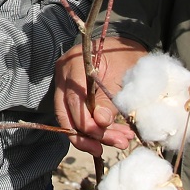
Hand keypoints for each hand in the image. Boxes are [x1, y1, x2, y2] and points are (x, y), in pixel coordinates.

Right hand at [54, 36, 146, 154]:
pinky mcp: (72, 95)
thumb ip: (109, 100)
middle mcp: (63, 76)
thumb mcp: (122, 76)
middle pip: (67, 115)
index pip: (74, 101)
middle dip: (89, 136)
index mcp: (74, 65)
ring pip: (72, 120)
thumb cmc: (125, 56)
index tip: (107, 136)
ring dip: (97, 135)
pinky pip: (79, 117)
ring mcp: (65, 86)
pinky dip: (98, 129)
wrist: (125, 45)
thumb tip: (101, 122)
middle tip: (117, 144)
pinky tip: (118, 134)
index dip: (88, 123)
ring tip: (122, 141)